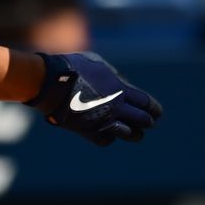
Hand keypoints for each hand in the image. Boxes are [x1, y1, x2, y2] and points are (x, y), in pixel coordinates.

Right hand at [25, 52, 161, 145]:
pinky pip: (107, 140)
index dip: (154, 109)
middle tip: (145, 121)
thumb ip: (114, 76)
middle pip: (143, 121)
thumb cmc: (71, 68)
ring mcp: (103, 120)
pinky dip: (109, 136)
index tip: (155, 112)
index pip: (148, 103)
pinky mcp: (88, 131)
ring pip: (130, 135)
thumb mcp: (97, 64)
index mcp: (120, 89)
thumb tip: (124, 84)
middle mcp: (115, 107)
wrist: (48, 83)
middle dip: (146, 121)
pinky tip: (106, 130)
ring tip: (130, 130)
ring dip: (132, 132)